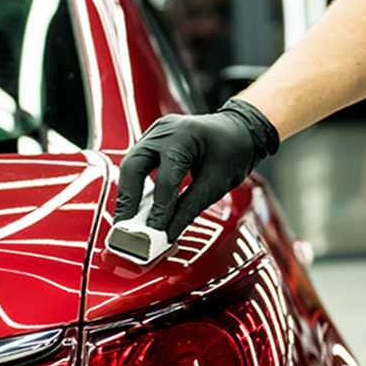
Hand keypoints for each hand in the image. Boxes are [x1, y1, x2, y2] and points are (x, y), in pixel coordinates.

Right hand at [114, 98, 278, 241]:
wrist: (240, 130)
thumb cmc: (234, 151)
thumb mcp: (216, 184)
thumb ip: (188, 210)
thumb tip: (167, 235)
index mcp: (185, 136)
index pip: (165, 179)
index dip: (158, 209)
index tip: (153, 234)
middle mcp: (164, 130)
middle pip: (133, 166)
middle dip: (128, 200)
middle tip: (125, 228)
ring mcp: (155, 133)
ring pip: (130, 165)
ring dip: (127, 194)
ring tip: (126, 221)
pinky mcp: (152, 140)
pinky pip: (136, 163)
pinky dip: (134, 185)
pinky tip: (135, 206)